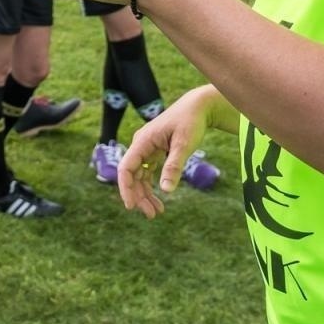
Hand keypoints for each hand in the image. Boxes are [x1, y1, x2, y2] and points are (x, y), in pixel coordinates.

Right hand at [117, 89, 220, 219]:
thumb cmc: (191, 122)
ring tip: (157, 212)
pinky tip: (159, 198)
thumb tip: (167, 190)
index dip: (125, 188)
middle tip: (152, 215)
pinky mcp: (154, 152)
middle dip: (138, 196)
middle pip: (131, 175)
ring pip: (139, 176)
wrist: (198, 107)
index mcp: (143, 141)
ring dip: (145, 194)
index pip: (126, 167)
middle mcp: (141, 145)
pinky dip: (151, 186)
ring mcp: (146, 149)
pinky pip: (147, 172)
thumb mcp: (184, 145)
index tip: (131, 206)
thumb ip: (174, 166)